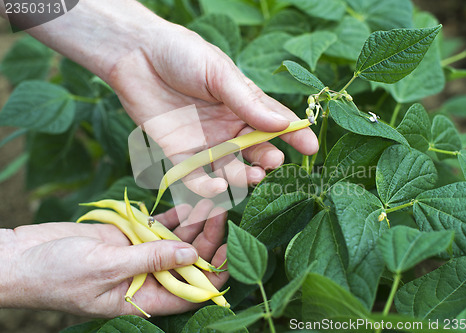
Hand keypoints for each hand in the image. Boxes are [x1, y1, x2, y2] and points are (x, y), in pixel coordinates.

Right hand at [1, 204, 226, 316]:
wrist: (24, 256)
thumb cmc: (57, 273)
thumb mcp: (107, 267)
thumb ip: (151, 260)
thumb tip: (190, 255)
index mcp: (143, 298)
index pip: (189, 291)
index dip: (213, 275)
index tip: (229, 252)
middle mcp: (146, 278)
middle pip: (187, 261)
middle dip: (206, 239)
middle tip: (221, 213)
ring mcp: (139, 255)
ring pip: (176, 240)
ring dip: (194, 223)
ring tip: (212, 202)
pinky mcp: (129, 236)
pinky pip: (159, 226)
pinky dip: (174, 215)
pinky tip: (191, 202)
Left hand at [24, 0, 317, 195]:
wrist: (135, 55)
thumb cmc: (181, 54)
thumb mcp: (219, 73)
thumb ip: (247, 101)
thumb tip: (282, 123)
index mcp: (242, 103)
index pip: (274, 122)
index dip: (294, 135)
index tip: (311, 148)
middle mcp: (227, 127)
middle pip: (254, 151)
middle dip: (266, 159)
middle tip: (271, 162)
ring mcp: (205, 143)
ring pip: (230, 169)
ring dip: (241, 178)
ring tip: (248, 175)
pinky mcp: (179, 155)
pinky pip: (197, 178)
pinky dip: (208, 187)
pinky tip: (217, 186)